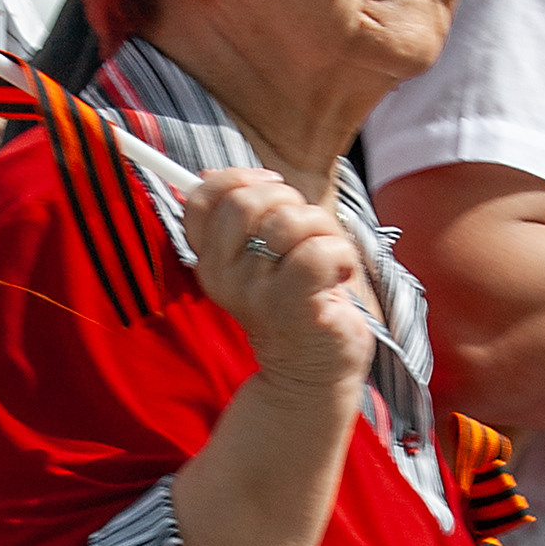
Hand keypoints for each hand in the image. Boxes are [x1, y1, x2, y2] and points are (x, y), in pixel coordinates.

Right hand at [181, 167, 371, 396]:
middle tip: (309, 231)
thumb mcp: (262, 255)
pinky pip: (317, 252)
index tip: (274, 192)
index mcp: (210, 261)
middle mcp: (224, 278)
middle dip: (291, 202)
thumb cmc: (297, 304)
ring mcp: (255, 295)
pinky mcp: (292, 307)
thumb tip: (207, 172)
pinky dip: (341, 254)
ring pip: (290, 223)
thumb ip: (240, 216)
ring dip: (324, 230)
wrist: (312, 372)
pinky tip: (341, 274)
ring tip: (330, 258)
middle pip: (246, 202)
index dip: (241, 179)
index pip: (203, 198)